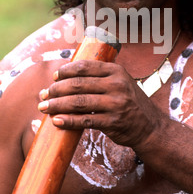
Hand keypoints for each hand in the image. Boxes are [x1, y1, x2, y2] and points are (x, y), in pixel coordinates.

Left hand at [38, 60, 160, 150]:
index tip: (54, 77)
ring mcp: (115, 104)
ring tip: (44, 107)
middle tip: (43, 94)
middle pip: (78, 84)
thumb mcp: (120, 82)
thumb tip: (66, 75)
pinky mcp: (113, 122)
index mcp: (116, 71)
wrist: (149, 127)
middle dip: (56, 89)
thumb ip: (100, 76)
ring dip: (57, 105)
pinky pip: (85, 120)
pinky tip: (56, 121)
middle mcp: (117, 85)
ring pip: (78, 102)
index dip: (65, 71)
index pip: (84, 67)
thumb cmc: (129, 102)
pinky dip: (68, 120)